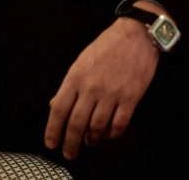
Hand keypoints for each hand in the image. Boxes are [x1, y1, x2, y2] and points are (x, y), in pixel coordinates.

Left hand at [44, 9, 160, 160]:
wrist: (137, 34)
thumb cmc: (107, 45)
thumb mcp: (82, 60)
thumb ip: (69, 84)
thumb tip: (55, 105)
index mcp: (76, 76)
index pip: (59, 110)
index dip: (53, 130)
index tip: (51, 144)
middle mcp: (92, 87)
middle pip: (76, 123)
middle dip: (71, 143)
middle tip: (70, 153)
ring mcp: (112, 93)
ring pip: (97, 127)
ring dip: (92, 139)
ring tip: (91, 142)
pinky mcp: (131, 97)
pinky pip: (119, 124)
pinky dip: (112, 134)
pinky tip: (109, 135)